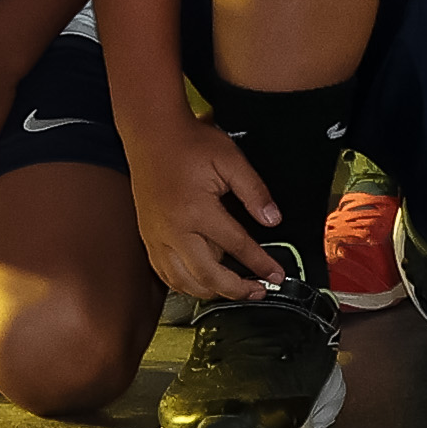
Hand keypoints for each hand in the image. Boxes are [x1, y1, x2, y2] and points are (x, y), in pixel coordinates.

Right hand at [128, 113, 288, 300]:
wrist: (152, 135)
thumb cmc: (190, 144)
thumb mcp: (231, 159)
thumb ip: (255, 191)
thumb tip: (273, 220)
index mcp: (197, 212)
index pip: (236, 246)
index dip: (260, 263)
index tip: (277, 275)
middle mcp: (174, 231)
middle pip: (207, 275)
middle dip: (236, 289)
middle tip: (259, 291)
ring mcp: (157, 238)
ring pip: (183, 282)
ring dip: (211, 292)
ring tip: (235, 291)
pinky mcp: (149, 238)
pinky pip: (165, 274)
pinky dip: (185, 285)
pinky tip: (201, 284)